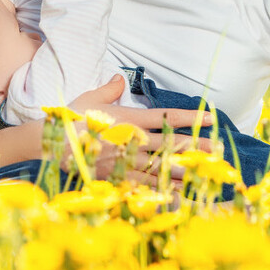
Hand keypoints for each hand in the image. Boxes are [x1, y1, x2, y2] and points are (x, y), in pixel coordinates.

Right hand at [68, 75, 217, 185]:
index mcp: (128, 119)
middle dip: (195, 146)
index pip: (165, 117)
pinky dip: (162, 188)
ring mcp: (126, 160)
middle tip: (217, 150)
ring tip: (205, 171)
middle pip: (170, 143)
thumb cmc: (71, 119)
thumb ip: (108, 89)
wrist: (51, 143)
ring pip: (162, 165)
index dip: (189, 117)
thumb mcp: (89, 98)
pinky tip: (178, 191)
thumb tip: (119, 78)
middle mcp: (131, 139)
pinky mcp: (118, 176)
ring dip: (185, 168)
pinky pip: (145, 183)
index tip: (209, 117)